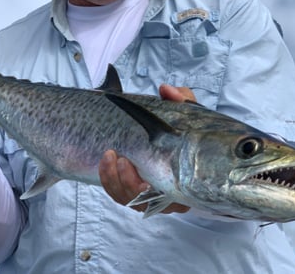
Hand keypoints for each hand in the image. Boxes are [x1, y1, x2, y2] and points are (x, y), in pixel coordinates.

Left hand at [98, 84, 195, 214]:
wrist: (165, 129)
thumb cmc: (181, 126)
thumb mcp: (186, 111)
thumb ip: (181, 100)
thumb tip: (167, 91)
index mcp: (188, 182)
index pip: (177, 198)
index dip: (161, 194)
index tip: (146, 179)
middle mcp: (168, 194)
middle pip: (147, 203)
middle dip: (131, 185)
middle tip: (124, 160)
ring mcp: (148, 194)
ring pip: (129, 199)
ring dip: (116, 180)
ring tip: (111, 155)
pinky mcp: (130, 188)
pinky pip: (117, 192)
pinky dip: (108, 177)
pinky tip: (106, 159)